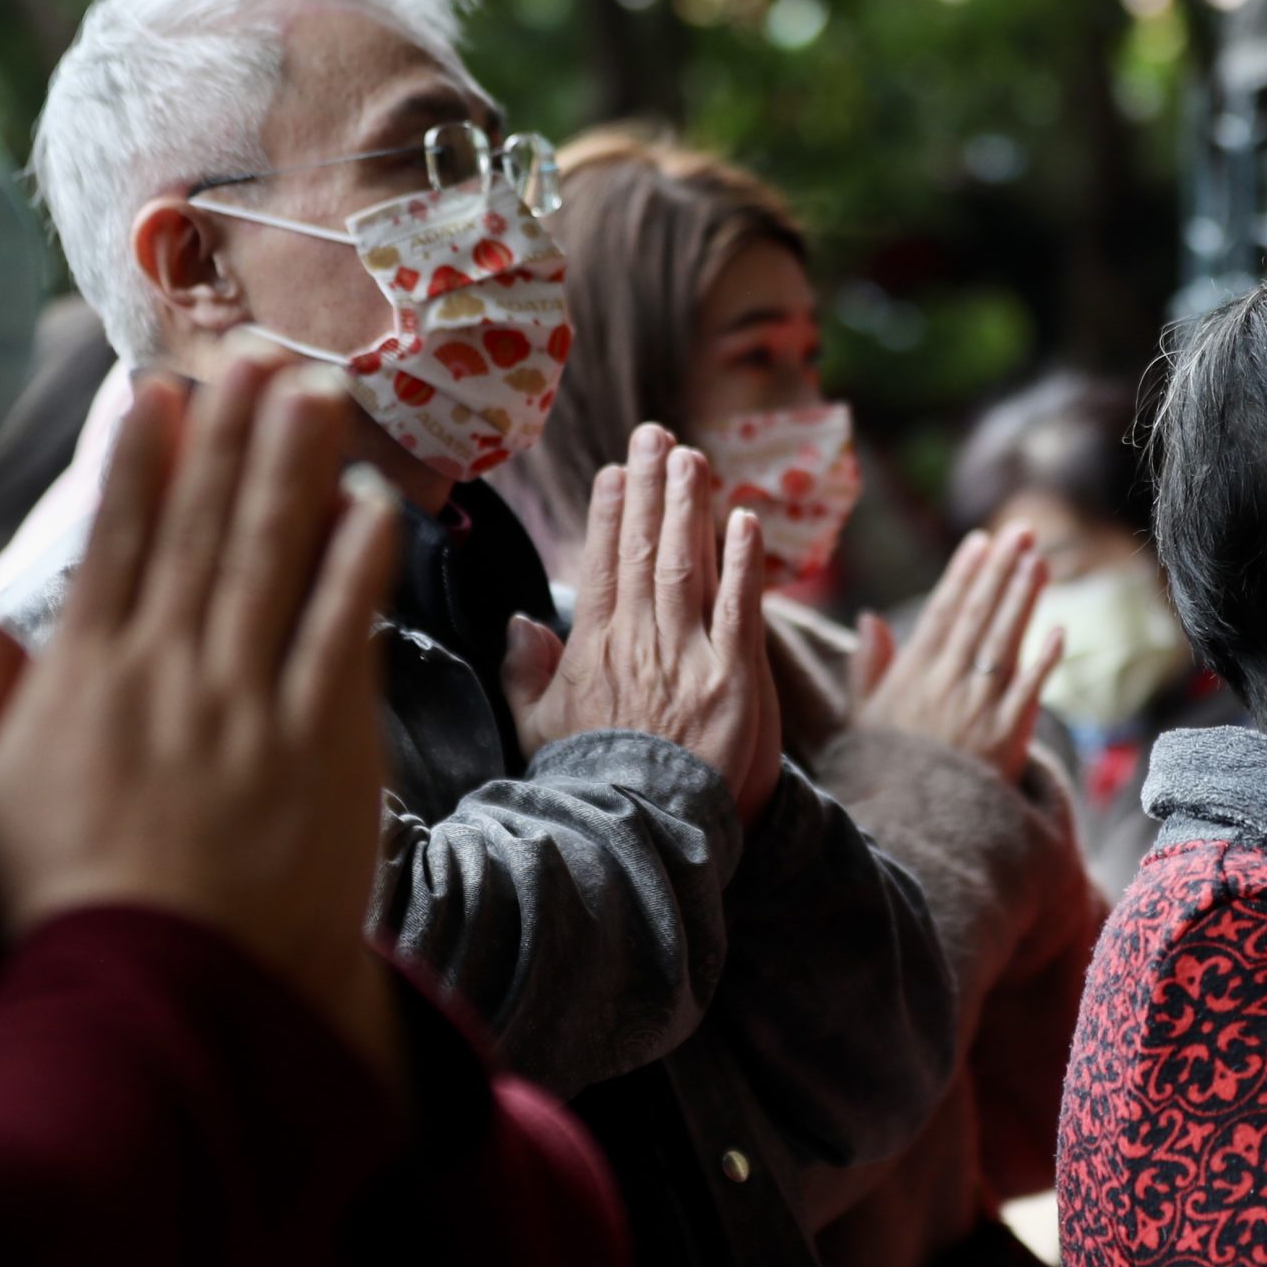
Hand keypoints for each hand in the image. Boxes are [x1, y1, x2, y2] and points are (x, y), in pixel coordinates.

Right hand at [0, 349, 404, 1077]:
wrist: (174, 988)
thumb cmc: (72, 902)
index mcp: (87, 677)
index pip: (117, 543)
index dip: (138, 460)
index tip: (157, 393)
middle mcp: (170, 671)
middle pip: (205, 529)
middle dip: (232, 435)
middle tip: (255, 354)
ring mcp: (251, 702)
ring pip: (275, 561)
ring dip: (297, 469)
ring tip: (317, 393)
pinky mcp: (324, 742)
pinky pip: (343, 633)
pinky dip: (358, 565)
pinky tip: (377, 504)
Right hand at [503, 423, 781, 823]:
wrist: (634, 832)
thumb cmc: (585, 785)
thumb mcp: (535, 728)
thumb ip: (525, 672)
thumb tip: (520, 621)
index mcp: (593, 648)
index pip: (602, 563)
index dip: (611, 511)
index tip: (616, 471)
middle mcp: (638, 640)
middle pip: (645, 548)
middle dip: (650, 486)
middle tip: (656, 435)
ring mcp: (686, 657)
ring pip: (688, 564)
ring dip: (690, 505)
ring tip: (693, 457)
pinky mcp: (732, 680)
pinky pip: (739, 608)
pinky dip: (744, 562)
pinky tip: (746, 520)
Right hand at [849, 525, 1063, 783]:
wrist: (914, 828)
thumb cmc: (887, 772)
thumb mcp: (862, 720)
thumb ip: (868, 668)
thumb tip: (870, 620)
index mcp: (912, 677)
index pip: (943, 612)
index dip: (964, 574)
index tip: (981, 540)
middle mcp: (947, 685)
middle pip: (980, 616)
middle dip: (1002, 570)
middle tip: (1022, 531)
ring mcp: (980, 709)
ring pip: (1006, 642)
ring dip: (1025, 599)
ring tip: (1041, 561)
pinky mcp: (1008, 737)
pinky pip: (1030, 691)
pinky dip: (1045, 660)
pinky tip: (1059, 630)